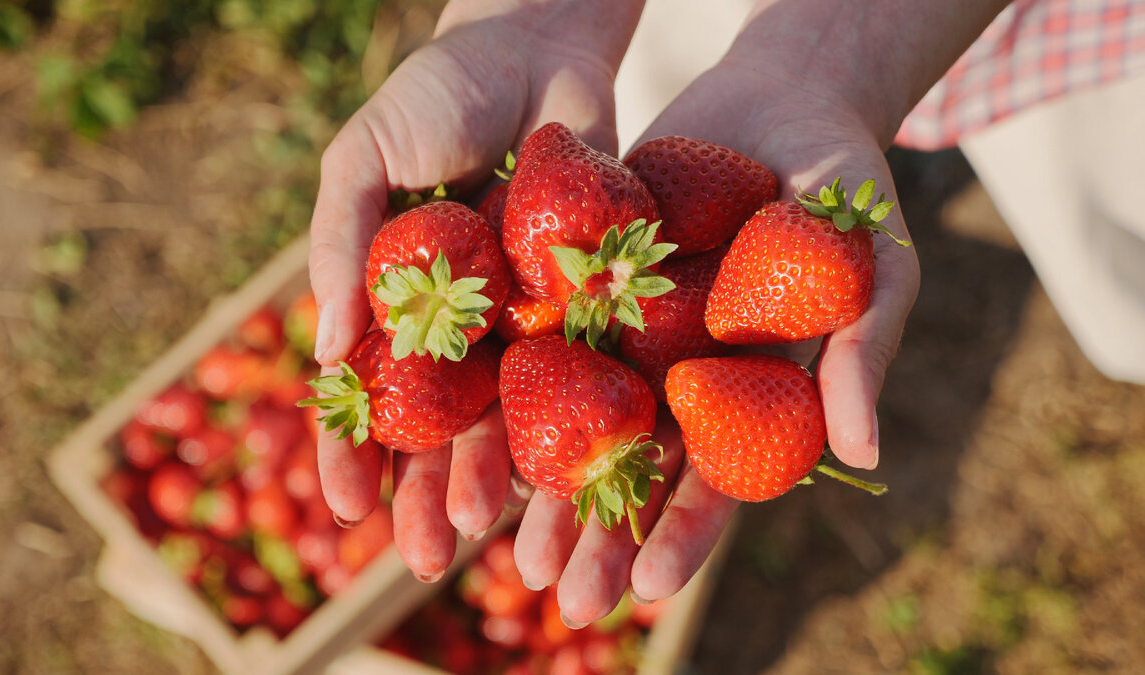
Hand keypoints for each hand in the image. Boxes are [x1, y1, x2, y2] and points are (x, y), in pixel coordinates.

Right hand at [308, 0, 642, 580]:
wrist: (538, 41)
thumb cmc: (436, 92)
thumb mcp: (364, 157)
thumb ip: (338, 244)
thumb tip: (331, 350)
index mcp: (395, 297)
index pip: (367, 392)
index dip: (351, 452)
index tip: (344, 509)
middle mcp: (459, 320)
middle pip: (439, 425)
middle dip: (427, 491)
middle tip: (426, 556)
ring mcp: (522, 316)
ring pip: (508, 415)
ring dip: (496, 475)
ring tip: (488, 530)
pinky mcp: (588, 299)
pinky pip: (577, 370)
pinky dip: (570, 423)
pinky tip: (564, 474)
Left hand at [513, 54, 921, 624]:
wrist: (782, 95)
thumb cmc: (847, 187)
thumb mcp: (875, 265)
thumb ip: (861, 352)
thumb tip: (862, 453)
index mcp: (752, 396)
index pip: (721, 483)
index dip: (686, 535)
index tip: (648, 588)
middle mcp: (685, 378)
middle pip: (637, 471)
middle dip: (598, 535)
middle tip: (559, 595)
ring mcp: (633, 335)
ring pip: (577, 422)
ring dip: (539, 484)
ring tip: (492, 540)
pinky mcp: (587, 286)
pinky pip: (543, 340)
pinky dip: (507, 389)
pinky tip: (466, 436)